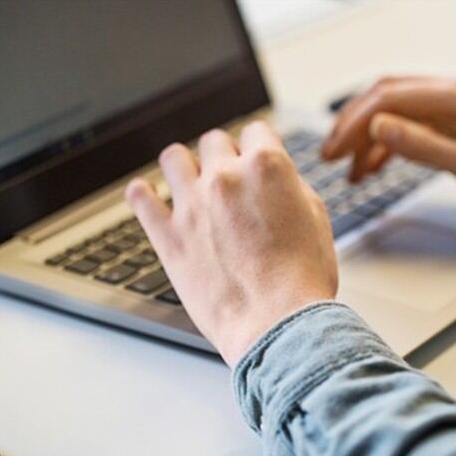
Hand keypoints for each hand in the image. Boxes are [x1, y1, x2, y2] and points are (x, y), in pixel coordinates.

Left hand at [125, 121, 337, 366]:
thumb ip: (290, 186)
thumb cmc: (301, 281)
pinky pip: (139, 198)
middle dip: (222, 157)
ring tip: (188, 183)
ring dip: (182, 167)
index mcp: (266, 167)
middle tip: (228, 179)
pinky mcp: (168, 236)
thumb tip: (276, 176)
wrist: (277, 325)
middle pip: (213, 141)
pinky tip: (148, 197)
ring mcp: (191, 205)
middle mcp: (225, 178)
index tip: (253, 158)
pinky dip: (142, 195)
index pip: (255, 130)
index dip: (257, 146)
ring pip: (172, 157)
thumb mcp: (316, 218)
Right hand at [321, 76, 455, 205]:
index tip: (331, 151)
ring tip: (351, 170)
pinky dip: (395, 141)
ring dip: (371, 135)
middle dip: (353, 124)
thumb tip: (378, 127)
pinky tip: (380, 165)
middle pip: (388, 95)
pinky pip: (419, 121)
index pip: (388, 98)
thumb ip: (423, 146)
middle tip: (329, 156)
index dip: (352, 123)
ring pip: (401, 109)